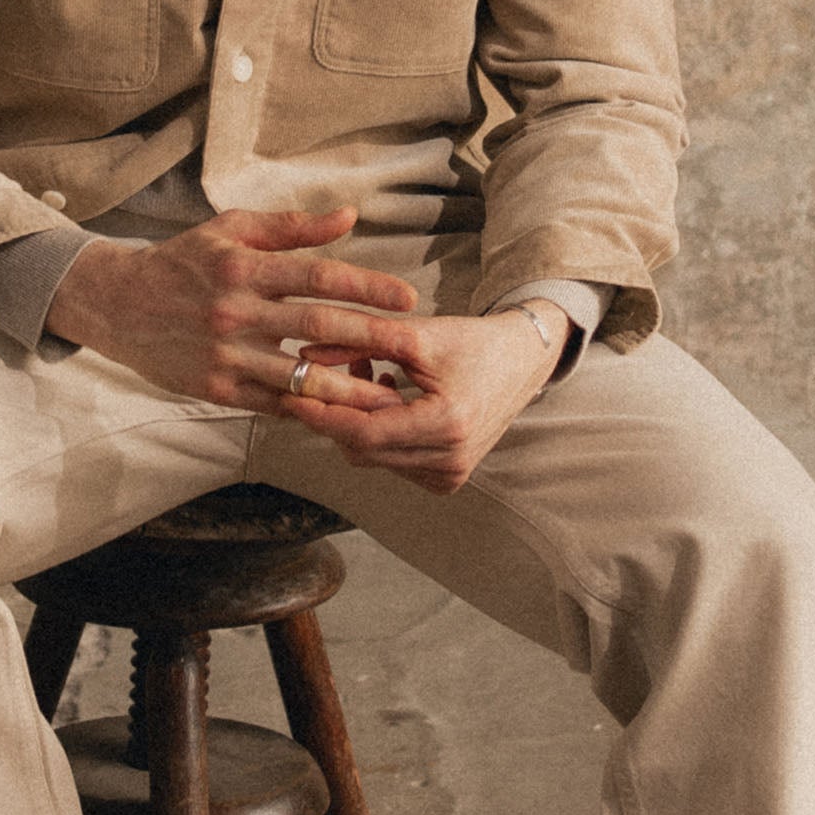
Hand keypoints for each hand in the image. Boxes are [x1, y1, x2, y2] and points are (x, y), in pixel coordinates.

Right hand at [43, 205, 421, 404]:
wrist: (118, 304)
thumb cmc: (183, 261)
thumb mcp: (231, 231)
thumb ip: (291, 227)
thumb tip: (349, 216)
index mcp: (243, 268)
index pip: (318, 276)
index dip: (366, 286)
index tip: (407, 297)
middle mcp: (235, 312)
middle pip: (317, 327)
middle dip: (371, 338)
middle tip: (414, 348)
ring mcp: (225, 355)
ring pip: (298, 376)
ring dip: (348, 389)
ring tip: (389, 398)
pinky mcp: (216, 389)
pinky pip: (272, 403)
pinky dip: (309, 410)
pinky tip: (343, 415)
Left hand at [266, 300, 565, 496]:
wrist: (522, 361)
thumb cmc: (473, 342)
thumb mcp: (417, 334)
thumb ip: (358, 342)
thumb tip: (303, 357)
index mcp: (448, 424)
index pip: (367, 433)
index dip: (325, 416)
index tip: (291, 396)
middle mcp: (451, 460)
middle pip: (364, 450)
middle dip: (334, 417)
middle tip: (314, 380)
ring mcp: (450, 475)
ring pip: (374, 457)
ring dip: (356, 421)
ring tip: (364, 373)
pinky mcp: (446, 480)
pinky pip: (391, 460)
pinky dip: (378, 432)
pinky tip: (387, 394)